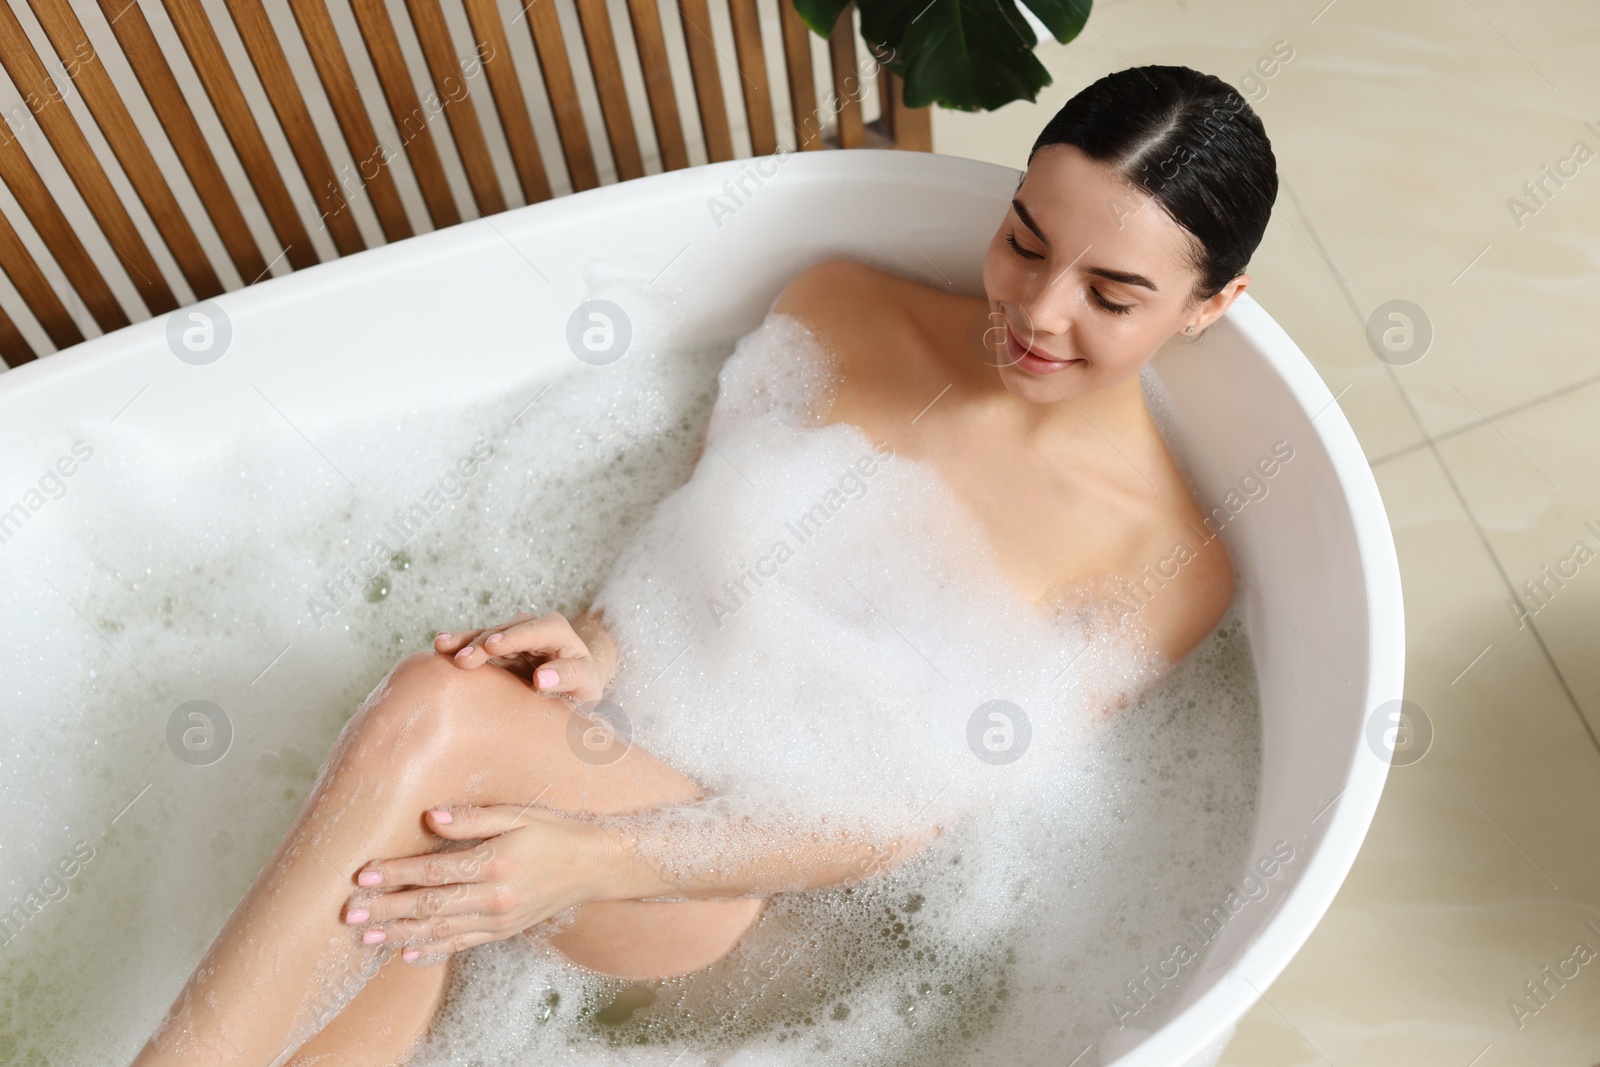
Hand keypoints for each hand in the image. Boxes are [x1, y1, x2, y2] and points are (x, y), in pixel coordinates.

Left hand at [341, 803, 619, 965]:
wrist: (594, 864)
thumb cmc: (554, 832)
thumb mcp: (518, 814)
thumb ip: (472, 818)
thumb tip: (429, 818)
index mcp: (495, 862)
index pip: (435, 871)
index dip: (396, 873)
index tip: (363, 874)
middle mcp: (495, 896)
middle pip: (430, 905)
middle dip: (387, 909)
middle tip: (350, 913)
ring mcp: (499, 918)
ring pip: (440, 930)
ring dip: (399, 934)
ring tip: (366, 938)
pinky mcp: (503, 930)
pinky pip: (462, 944)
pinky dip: (432, 950)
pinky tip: (406, 954)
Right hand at [433, 611, 611, 702]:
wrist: (573, 683)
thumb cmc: (583, 683)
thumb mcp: (587, 682)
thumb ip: (570, 676)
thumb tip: (542, 679)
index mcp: (557, 632)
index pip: (535, 631)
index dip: (514, 637)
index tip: (493, 646)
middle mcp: (531, 628)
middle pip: (505, 632)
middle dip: (483, 643)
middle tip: (463, 660)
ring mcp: (511, 637)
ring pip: (486, 635)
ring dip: (465, 642)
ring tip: (442, 647)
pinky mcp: (496, 650)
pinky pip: (476, 645)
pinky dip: (460, 645)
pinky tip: (440, 646)